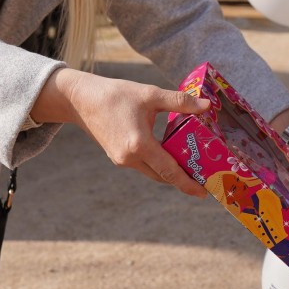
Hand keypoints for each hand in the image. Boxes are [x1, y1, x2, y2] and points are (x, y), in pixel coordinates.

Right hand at [32, 68, 210, 196]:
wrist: (82, 100)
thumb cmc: (116, 94)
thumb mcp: (150, 94)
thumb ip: (179, 102)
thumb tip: (207, 106)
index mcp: (139, 144)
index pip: (169, 170)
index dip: (187, 184)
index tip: (203, 193)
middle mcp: (129, 158)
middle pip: (163, 176)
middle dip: (183, 180)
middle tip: (205, 181)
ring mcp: (122, 160)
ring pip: (153, 172)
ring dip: (171, 172)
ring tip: (192, 168)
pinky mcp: (117, 157)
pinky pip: (143, 165)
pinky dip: (158, 164)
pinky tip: (171, 155)